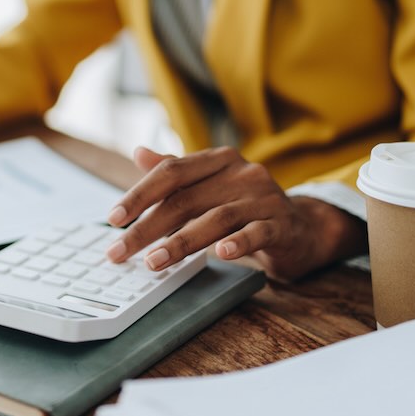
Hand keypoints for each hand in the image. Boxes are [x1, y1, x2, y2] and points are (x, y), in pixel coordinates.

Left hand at [105, 146, 366, 281]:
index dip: (140, 195)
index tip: (113, 219)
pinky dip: (239, 243)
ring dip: (181, 242)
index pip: (171, 172)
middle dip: (148, 228)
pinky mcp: (281, 224)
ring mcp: (263, 197)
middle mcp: (241, 173)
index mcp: (218, 160)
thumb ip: (176, 172)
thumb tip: (139, 153)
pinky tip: (222, 255)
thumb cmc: (245, 207)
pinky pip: (257, 232)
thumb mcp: (209, 186)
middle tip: (120, 252)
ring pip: (216, 218)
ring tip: (154, 262)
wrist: (301, 227)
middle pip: (186, 199)